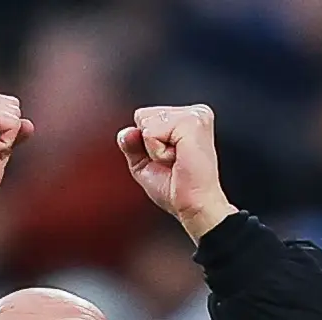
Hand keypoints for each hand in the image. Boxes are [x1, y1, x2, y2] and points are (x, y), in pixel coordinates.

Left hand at [118, 104, 236, 241]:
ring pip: (147, 122)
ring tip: (176, 161)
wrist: (193, 205)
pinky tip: (177, 158)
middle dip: (149, 145)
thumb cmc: (177, 189)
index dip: (146, 144)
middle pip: (143, 115)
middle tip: (172, 162)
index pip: (144, 116)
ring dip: (155, 149)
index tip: (169, 159)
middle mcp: (193, 112)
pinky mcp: (192, 121)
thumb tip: (126, 132)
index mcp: (185, 118)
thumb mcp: (144, 164)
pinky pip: (151, 131)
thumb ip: (131, 144)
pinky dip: (157, 151)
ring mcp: (195, 114)